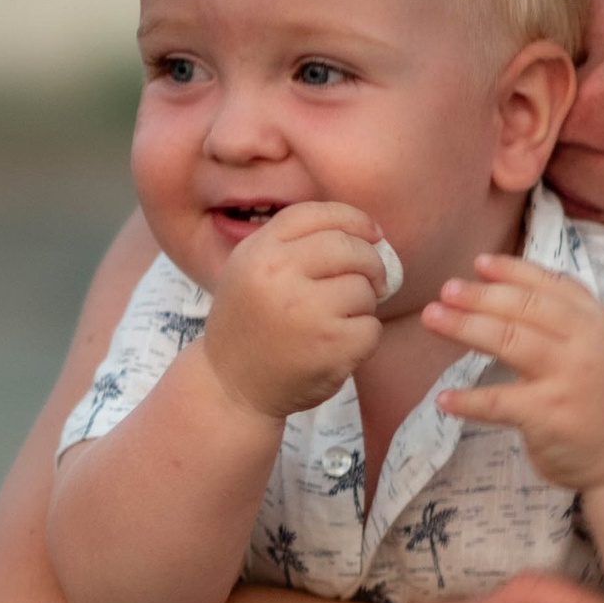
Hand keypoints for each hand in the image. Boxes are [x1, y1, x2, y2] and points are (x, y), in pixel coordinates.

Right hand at [202, 202, 393, 420]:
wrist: (230, 387)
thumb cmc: (251, 325)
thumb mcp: (251, 270)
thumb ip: (295, 244)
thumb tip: (366, 233)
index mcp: (259, 252)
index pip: (319, 215)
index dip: (354, 221)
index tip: (373, 235)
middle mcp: (279, 276)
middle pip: (350, 248)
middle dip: (371, 263)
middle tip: (373, 282)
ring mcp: (307, 312)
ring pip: (364, 288)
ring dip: (363, 305)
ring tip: (338, 320)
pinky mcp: (331, 346)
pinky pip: (371, 327)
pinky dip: (364, 337)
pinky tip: (339, 346)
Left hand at [424, 254, 603, 495]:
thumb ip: (571, 321)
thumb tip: (512, 290)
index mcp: (599, 322)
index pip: (553, 285)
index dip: (514, 271)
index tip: (479, 264)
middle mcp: (587, 343)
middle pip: (525, 308)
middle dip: (481, 296)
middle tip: (446, 291)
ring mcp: (568, 379)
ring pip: (509, 341)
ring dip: (465, 327)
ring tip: (433, 319)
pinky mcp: (549, 415)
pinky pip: (498, 402)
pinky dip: (468, 400)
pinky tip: (444, 398)